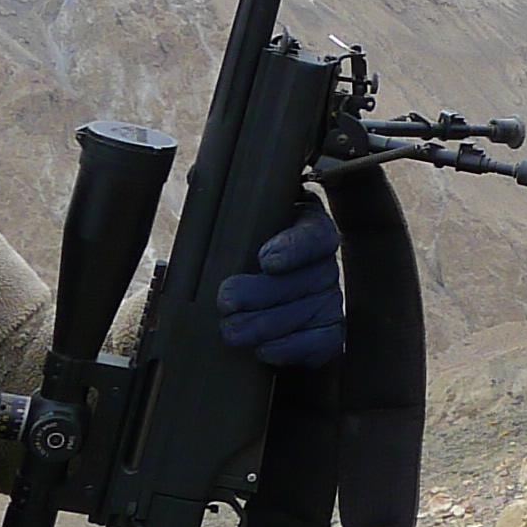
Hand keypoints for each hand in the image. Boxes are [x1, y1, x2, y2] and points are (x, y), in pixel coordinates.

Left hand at [218, 200, 343, 367]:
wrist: (238, 304)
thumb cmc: (234, 256)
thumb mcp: (227, 224)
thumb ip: (217, 201)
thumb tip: (198, 174)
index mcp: (304, 226)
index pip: (314, 235)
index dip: (293, 248)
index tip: (265, 259)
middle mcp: (323, 261)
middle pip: (310, 277)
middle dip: (265, 293)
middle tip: (227, 301)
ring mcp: (328, 296)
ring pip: (311, 310)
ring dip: (269, 325)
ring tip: (232, 331)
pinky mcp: (328, 330)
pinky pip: (323, 342)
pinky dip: (293, 349)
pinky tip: (265, 352)